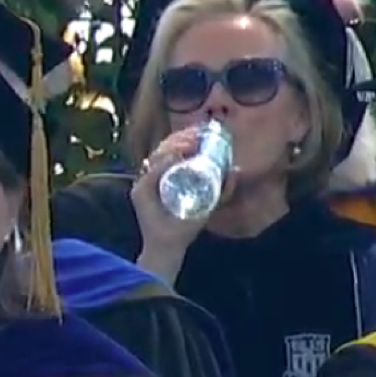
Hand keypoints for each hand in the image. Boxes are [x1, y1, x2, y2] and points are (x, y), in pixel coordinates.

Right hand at [131, 128, 235, 271]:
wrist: (169, 245)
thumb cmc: (187, 224)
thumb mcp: (211, 203)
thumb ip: (223, 189)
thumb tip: (235, 169)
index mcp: (167, 173)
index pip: (173, 147)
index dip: (186, 136)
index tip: (202, 131)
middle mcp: (153, 175)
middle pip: (164, 147)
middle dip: (181, 137)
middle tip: (197, 136)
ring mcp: (145, 183)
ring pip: (157, 155)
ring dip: (173, 146)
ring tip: (190, 144)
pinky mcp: (140, 192)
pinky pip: (149, 173)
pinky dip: (163, 163)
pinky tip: (175, 156)